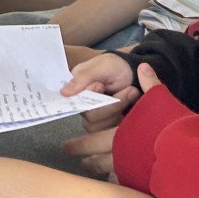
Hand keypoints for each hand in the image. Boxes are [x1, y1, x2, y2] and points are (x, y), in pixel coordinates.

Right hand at [57, 51, 141, 180]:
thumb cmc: (116, 66)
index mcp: (77, 90)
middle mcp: (83, 106)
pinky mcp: (109, 127)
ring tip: (132, 91)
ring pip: (101, 126)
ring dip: (119, 108)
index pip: (72, 103)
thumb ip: (84, 77)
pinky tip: (133, 103)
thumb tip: (63, 93)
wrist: (135, 74)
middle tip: (127, 89)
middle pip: (89, 117)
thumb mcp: (102, 65)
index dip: (88, 97)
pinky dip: (126, 117)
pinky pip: (112, 132)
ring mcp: (97, 118)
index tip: (100, 85)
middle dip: (110, 103)